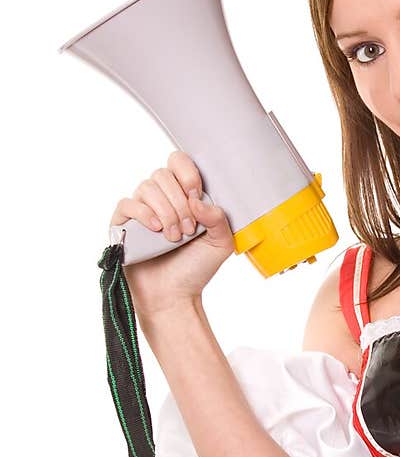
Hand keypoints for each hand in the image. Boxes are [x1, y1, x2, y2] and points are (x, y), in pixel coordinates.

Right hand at [109, 149, 235, 318]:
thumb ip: (219, 218)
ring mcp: (140, 209)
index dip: (188, 173)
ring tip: (174, 238)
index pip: (179, 162)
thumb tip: (198, 200)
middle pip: (163, 175)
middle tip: (188, 229)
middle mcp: (160, 197)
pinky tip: (156, 230)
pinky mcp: (123, 223)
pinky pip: (127, 203)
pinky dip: (144, 214)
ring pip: (147, 188)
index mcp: (183, 195)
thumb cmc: (195, 268)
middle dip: (179, 202)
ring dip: (166, 212)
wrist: (174, 295)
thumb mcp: (220, 243)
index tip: (197, 196)